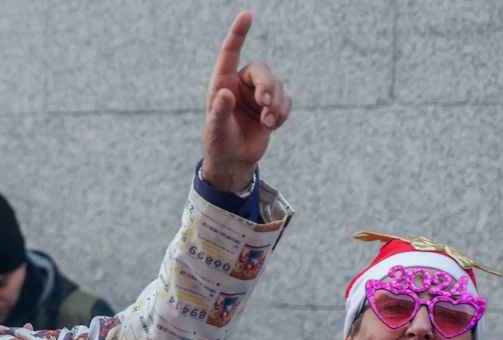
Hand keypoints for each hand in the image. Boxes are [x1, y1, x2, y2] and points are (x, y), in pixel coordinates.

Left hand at [201, 11, 291, 191]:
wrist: (234, 162)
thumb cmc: (219, 144)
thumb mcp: (216, 131)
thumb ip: (219, 112)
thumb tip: (224, 94)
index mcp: (222, 84)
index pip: (230, 54)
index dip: (238, 34)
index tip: (246, 15)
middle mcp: (240, 85)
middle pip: (262, 71)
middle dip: (268, 86)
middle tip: (265, 103)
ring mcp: (257, 95)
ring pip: (278, 86)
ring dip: (276, 105)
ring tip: (268, 123)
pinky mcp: (271, 107)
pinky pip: (286, 101)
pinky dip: (282, 113)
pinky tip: (272, 126)